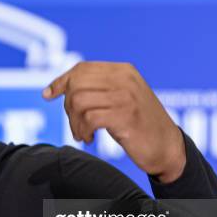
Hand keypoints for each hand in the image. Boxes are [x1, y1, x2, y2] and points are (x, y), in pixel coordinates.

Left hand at [42, 61, 185, 182]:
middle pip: (77, 84)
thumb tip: (63, 87)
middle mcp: (124, 79)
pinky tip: (89, 139)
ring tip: (82, 134)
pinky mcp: (126, 116)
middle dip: (68, 107)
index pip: (82, 69)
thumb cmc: (140, 126)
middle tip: (76, 124)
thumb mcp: (121, 99)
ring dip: (74, 122)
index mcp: (123, 71)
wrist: (168, 148)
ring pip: (79, 101)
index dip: (61, 81)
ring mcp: (126, 96)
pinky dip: (83, 130)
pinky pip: (89, 118)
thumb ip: (100, 89)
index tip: (48, 94)